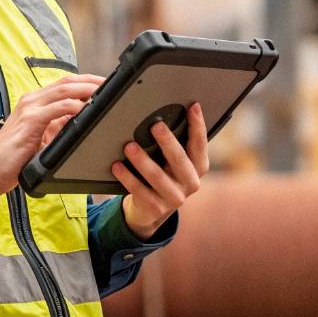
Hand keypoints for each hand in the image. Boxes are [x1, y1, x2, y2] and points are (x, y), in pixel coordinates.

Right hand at [0, 75, 103, 197]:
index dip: (85, 81)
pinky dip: (75, 106)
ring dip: (87, 89)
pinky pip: (58, 108)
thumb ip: (56, 125)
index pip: (64, 84)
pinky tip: (86, 109)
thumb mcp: (41, 137)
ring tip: (104, 92)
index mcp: (34, 102)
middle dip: (91, 81)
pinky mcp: (30, 120)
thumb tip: (78, 119)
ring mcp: (30, 108)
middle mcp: (31, 100)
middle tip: (110, 84)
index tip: (104, 84)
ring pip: (65, 90)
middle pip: (67, 81)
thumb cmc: (14, 158)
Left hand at [113, 102, 208, 239]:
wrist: (151, 209)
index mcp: (198, 167)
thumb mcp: (174, 162)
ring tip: (129, 146)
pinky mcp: (156, 208)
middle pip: (180, 160)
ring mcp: (174, 198)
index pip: (200, 144)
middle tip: (156, 125)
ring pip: (157, 176)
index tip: (193, 106)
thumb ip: (175, 144)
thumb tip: (164, 114)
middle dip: (168, 142)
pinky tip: (117, 166)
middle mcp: (190, 183)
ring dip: (142, 160)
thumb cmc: (164, 175)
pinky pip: (139, 190)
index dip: (198, 125)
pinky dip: (127, 177)